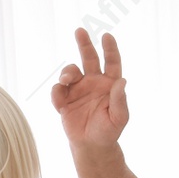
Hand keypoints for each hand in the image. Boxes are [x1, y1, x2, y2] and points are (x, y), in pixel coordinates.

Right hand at [51, 27, 129, 150]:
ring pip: (71, 71)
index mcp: (109, 84)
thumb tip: (122, 81)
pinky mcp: (64, 101)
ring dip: (68, 71)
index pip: (111, 62)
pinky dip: (57, 91)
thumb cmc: (109, 131)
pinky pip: (57, 90)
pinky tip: (60, 98)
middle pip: (89, 58)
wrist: (91, 146)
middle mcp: (93, 83)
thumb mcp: (119, 117)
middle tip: (79, 31)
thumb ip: (120, 100)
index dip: (110, 49)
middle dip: (84, 44)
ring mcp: (78, 90)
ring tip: (67, 79)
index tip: (106, 36)